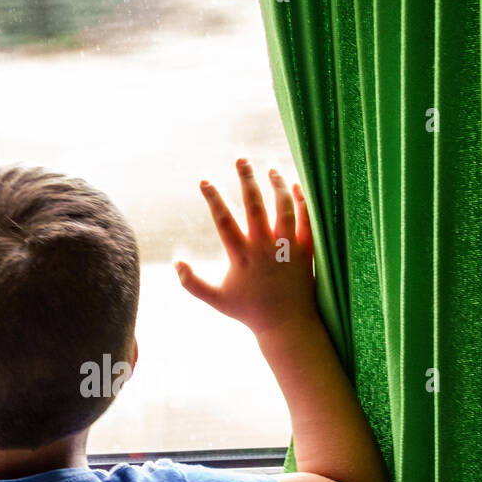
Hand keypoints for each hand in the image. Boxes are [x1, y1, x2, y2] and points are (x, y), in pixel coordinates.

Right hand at [175, 158, 316, 336]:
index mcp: (240, 256)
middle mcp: (263, 247)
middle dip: (246, 179)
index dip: (212, 198)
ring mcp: (285, 247)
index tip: (204, 180)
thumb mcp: (216, 300)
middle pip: (254, 205)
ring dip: (276, 184)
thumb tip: (175, 262)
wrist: (286, 324)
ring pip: (283, 207)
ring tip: (270, 168)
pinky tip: (295, 185)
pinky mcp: (304, 250)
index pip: (223, 220)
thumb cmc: (249, 311)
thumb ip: (192, 283)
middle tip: (241, 158)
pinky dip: (301, 200)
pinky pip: (305, 219)